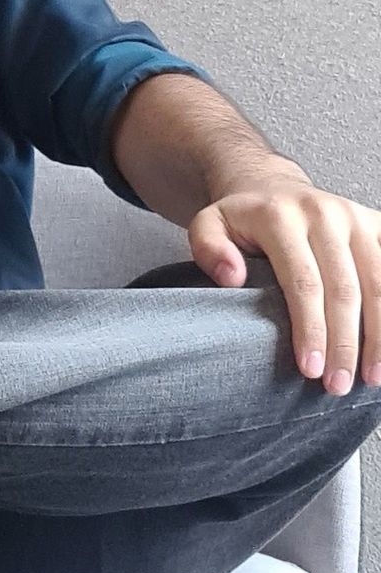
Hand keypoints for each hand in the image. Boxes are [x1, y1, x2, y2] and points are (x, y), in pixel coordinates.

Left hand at [188, 178, 380, 393]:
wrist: (271, 187)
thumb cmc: (242, 219)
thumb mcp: (208, 225)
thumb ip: (208, 248)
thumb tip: (231, 278)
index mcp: (281, 216)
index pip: (303, 281)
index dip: (310, 328)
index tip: (309, 368)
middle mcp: (325, 213)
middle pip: (345, 289)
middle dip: (344, 344)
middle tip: (337, 385)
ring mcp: (356, 218)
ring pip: (379, 285)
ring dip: (379, 337)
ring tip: (371, 378)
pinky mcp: (377, 224)